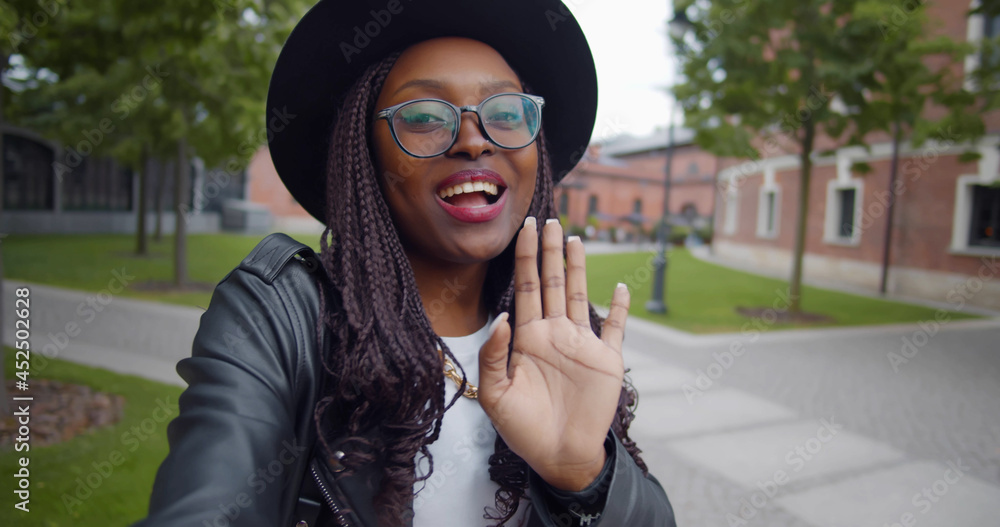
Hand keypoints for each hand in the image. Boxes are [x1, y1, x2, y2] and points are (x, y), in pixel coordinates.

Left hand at [478, 216, 628, 490]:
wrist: (558, 455)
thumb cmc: (522, 428)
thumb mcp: (495, 394)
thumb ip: (495, 354)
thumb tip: (504, 316)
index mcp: (527, 337)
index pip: (524, 287)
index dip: (523, 257)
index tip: (523, 228)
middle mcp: (553, 333)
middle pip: (550, 282)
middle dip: (548, 251)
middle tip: (549, 219)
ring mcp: (581, 343)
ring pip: (578, 294)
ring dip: (577, 267)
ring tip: (574, 238)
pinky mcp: (606, 359)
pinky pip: (614, 326)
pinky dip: (618, 306)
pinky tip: (619, 285)